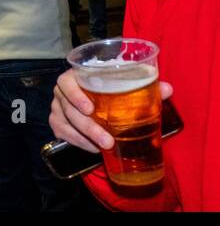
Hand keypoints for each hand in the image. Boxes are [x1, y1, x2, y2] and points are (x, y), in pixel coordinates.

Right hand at [50, 69, 173, 153]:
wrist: (98, 97)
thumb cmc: (111, 88)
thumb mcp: (126, 85)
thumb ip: (146, 86)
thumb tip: (168, 89)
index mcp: (76, 77)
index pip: (66, 82)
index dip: (74, 95)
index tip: (90, 109)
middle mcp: (62, 92)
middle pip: (69, 109)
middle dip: (88, 127)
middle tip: (107, 141)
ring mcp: (57, 107)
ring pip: (64, 123)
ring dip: (83, 137)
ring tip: (102, 148)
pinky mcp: (57, 121)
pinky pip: (61, 133)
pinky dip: (76, 141)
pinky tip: (92, 148)